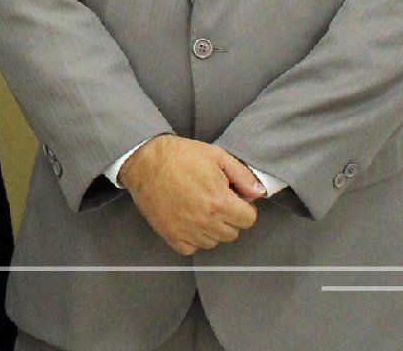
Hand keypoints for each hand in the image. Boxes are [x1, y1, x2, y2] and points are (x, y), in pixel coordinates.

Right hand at [119, 135, 262, 255]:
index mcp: (220, 201)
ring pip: (214, 242)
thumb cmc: (180, 155)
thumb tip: (259, 193)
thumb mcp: (216, 156)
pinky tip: (188, 221)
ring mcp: (187, 230)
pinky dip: (193, 239)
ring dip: (212, 229)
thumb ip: (242, 175)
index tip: (233, 198)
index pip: (248, 220)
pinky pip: (192, 248)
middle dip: (229, 218)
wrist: (143, 161)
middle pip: (233, 233)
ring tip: (201, 209)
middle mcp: (205, 220)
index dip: (244, 207)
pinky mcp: (170, 235)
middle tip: (216, 201)